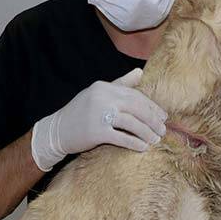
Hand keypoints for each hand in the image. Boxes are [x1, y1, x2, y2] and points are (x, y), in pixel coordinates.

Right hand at [30, 68, 167, 171]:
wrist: (57, 131)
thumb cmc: (80, 112)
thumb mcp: (98, 94)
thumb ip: (120, 83)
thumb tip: (140, 72)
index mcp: (104, 87)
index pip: (135, 95)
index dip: (151, 107)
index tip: (163, 117)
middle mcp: (102, 98)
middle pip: (137, 108)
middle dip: (153, 120)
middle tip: (163, 130)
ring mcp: (99, 114)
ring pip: (132, 123)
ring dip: (147, 133)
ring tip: (156, 139)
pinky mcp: (96, 132)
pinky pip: (122, 137)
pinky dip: (135, 143)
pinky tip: (143, 147)